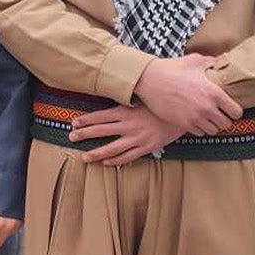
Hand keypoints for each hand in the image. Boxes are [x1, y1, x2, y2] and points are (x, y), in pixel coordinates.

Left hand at [68, 102, 184, 164]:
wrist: (183, 114)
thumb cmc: (160, 104)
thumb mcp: (142, 98)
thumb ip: (127, 99)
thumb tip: (113, 92)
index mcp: (126, 111)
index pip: (100, 116)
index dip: (85, 120)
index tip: (73, 123)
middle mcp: (129, 125)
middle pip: (101, 131)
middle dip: (84, 135)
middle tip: (71, 138)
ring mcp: (137, 138)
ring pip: (112, 149)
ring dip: (96, 154)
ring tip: (85, 157)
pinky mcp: (146, 148)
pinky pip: (128, 157)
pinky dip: (116, 160)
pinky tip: (106, 163)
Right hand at [131, 53, 240, 134]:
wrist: (150, 80)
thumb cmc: (173, 69)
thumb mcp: (195, 61)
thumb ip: (211, 62)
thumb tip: (220, 61)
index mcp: (214, 92)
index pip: (236, 112)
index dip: (235, 111)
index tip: (231, 109)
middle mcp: (207, 108)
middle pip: (226, 124)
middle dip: (224, 120)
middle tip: (219, 114)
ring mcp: (194, 117)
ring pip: (213, 131)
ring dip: (212, 125)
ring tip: (207, 118)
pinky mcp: (182, 124)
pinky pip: (198, 133)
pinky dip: (199, 128)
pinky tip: (196, 120)